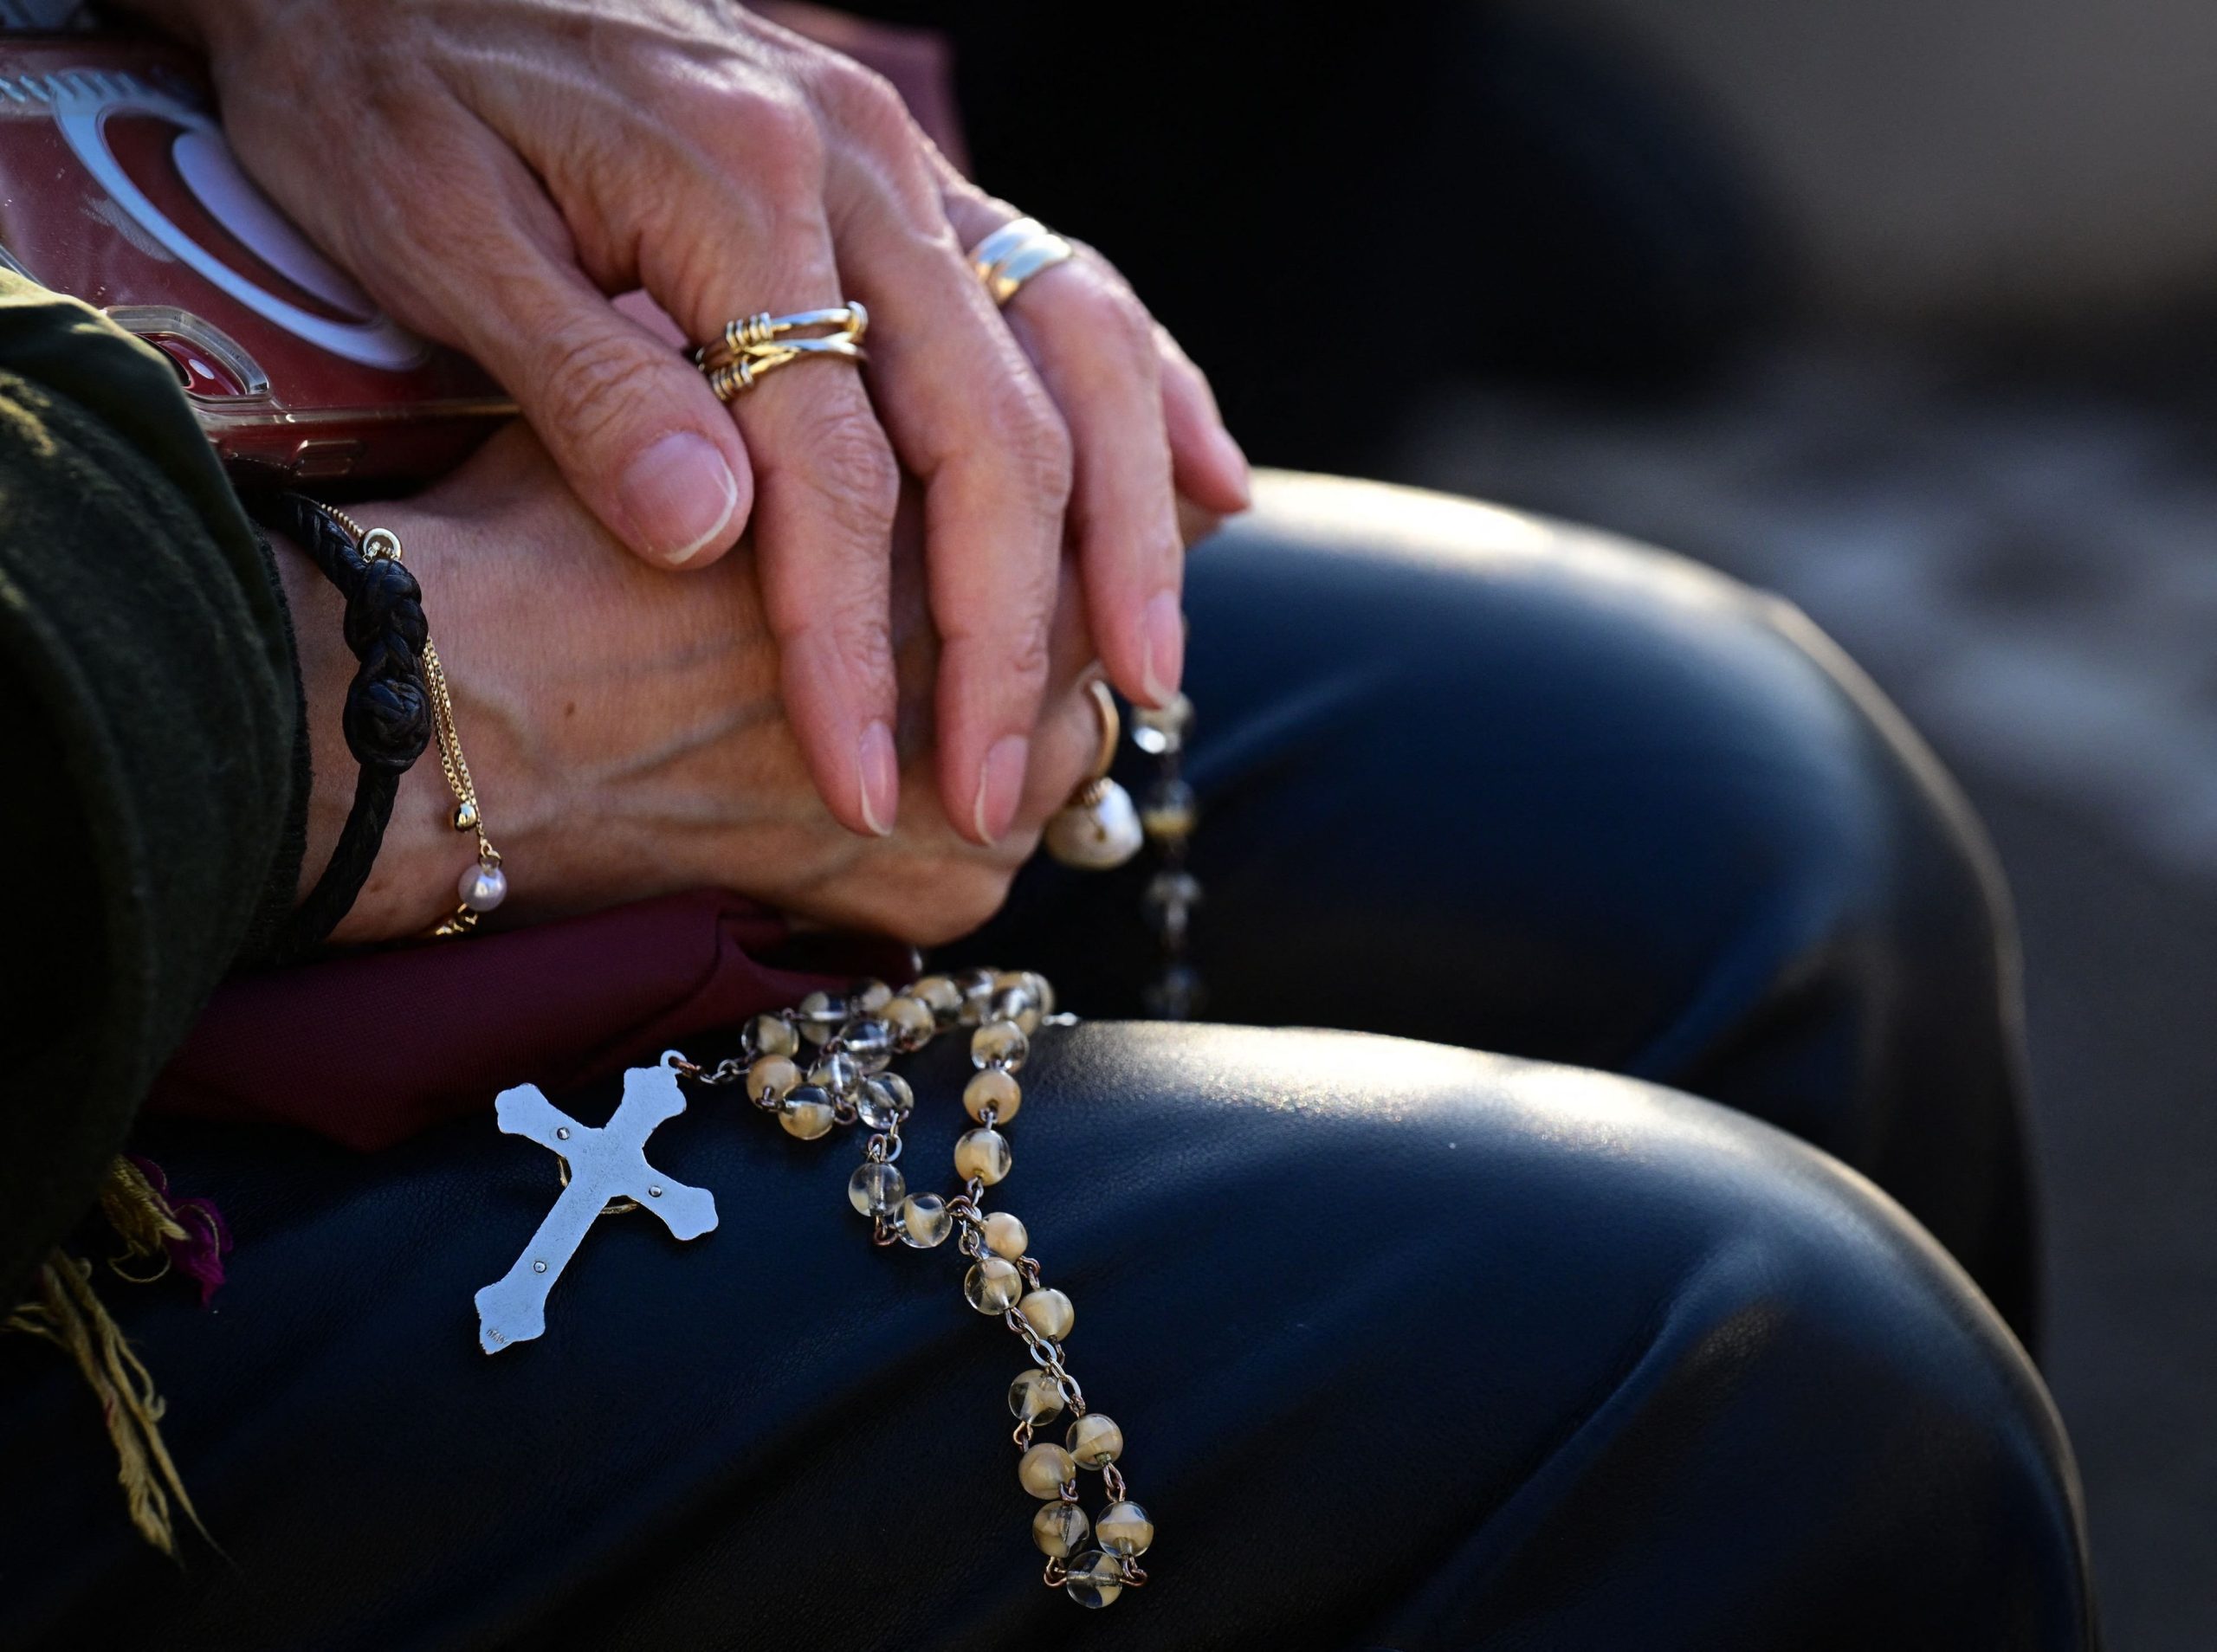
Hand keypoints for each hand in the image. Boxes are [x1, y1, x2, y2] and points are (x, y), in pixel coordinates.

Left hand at [125, 0, 1247, 845]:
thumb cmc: (380, 100)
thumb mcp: (431, 234)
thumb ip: (587, 384)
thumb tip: (718, 532)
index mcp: (735, 186)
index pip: (833, 465)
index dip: (857, 642)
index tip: (859, 782)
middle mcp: (857, 167)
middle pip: (992, 426)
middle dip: (1008, 633)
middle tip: (996, 793)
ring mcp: (905, 165)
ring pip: (1079, 352)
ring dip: (1126, 529)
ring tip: (1146, 677)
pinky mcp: (915, 177)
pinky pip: (1073, 285)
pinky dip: (1151, 398)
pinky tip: (1207, 489)